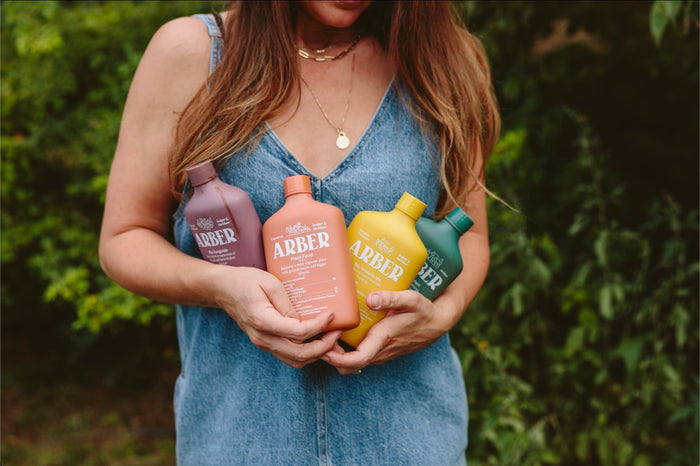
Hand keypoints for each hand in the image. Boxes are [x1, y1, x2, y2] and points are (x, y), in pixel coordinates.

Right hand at [210, 265, 342, 368]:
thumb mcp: (270, 283)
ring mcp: (263, 343)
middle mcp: (262, 338)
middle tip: (338, 332)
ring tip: (332, 339)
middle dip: (324, 347)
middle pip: (299, 354)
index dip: (319, 326)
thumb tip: (305, 320)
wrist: (223, 289)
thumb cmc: (246, 281)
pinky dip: (306, 353)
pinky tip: (318, 340)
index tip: (332, 315)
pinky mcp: (266, 343)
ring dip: (317, 353)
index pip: (298, 332)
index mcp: (263, 321)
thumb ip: (287, 303)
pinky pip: (289, 356)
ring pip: (295, 360)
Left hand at [321, 290, 448, 374]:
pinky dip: (346, 350)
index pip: (356, 360)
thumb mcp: (412, 300)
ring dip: (336, 353)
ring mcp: (379, 354)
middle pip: (347, 365)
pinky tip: (341, 332)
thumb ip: (392, 298)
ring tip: (327, 332)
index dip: (336, 357)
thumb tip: (371, 298)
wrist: (437, 324)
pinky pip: (358, 357)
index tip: (324, 342)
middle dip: (329, 355)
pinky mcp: (380, 351)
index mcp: (383, 340)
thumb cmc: (423, 312)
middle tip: (319, 335)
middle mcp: (379, 352)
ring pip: (352, 363)